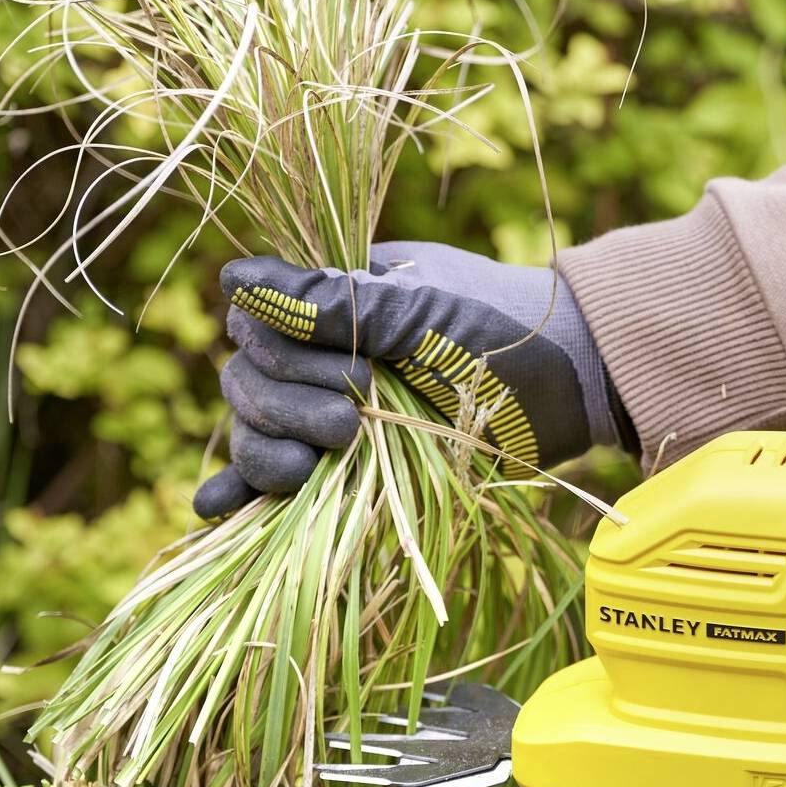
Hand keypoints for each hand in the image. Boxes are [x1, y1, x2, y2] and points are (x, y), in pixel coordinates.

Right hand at [192, 242, 627, 518]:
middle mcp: (321, 352)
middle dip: (289, 406)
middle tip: (353, 421)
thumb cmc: (504, 333)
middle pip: (247, 381)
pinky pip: (273, 473)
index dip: (282, 355)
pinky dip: (240, 486)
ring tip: (324, 461)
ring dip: (270, 452)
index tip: (353, 371)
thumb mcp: (422, 312)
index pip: (255, 324)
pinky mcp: (345, 465)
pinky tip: (211, 508)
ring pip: (254, 430)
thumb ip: (331, 303)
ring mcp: (330, 408)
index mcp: (333, 298)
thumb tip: (232, 278)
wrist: (573, 388)